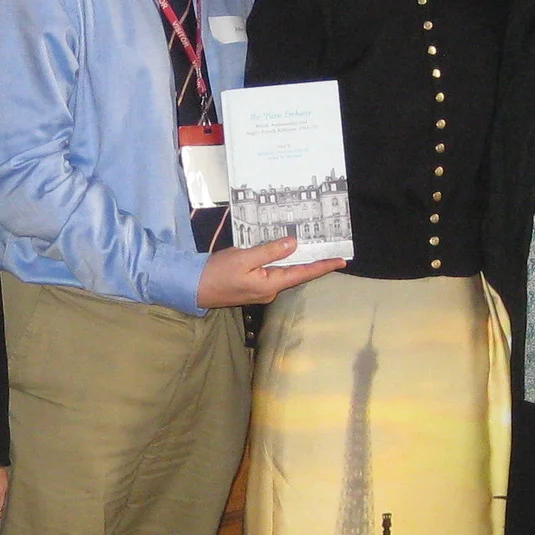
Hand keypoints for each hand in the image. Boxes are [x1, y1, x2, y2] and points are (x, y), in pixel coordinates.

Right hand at [195, 236, 344, 308]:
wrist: (193, 288)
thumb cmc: (218, 273)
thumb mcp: (245, 258)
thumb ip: (270, 251)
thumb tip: (294, 243)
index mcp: (271, 284)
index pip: (303, 274)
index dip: (323, 266)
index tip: (342, 260)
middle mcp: (269, 290)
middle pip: (296, 274)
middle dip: (312, 261)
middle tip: (329, 248)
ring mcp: (260, 290)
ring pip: (283, 273)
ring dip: (296, 261)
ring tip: (311, 247)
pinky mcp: (252, 287)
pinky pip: (272, 273)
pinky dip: (280, 262)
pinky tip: (283, 252)